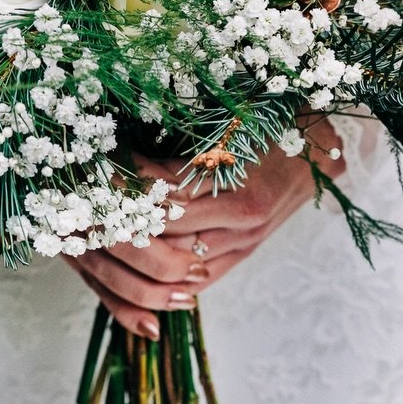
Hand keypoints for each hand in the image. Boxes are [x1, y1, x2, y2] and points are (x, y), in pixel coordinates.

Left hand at [65, 115, 345, 339]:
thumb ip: (181, 152)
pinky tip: (132, 268)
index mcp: (237, 189)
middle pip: (167, 241)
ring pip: (177, 267)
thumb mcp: (229, 126)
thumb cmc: (270, 123)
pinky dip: (164, 278)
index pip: (167, 204)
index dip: (128, 196)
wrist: (319, 147)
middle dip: (123, 229)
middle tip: (83, 216)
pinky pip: (198, 279)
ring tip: (96, 241)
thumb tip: (125, 157)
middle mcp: (240, 225)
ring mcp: (243, 244)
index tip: (94, 182)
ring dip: (137, 256)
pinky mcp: (243, 255)